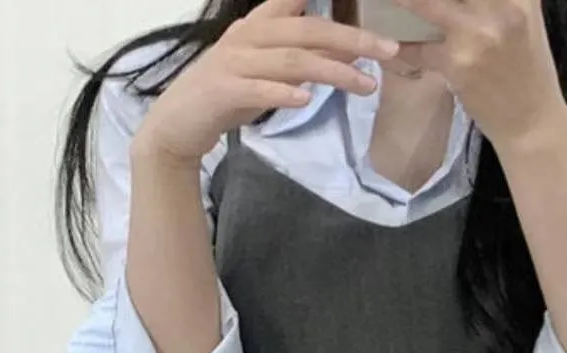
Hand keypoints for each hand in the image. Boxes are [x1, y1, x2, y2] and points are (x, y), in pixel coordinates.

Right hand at [135, 0, 400, 165]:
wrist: (177, 126)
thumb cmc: (227, 98)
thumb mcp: (270, 72)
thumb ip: (305, 58)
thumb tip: (350, 50)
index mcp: (260, 24)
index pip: (301, 4)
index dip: (335, 7)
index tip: (374, 20)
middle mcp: (248, 35)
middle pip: (309, 30)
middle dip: (353, 38)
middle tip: (389, 51)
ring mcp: (234, 62)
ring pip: (292, 60)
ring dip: (333, 71)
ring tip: (365, 85)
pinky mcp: (223, 91)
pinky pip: (259, 89)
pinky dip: (284, 93)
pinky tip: (307, 100)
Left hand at [389, 0, 566, 148]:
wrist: (531, 120)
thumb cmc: (526, 70)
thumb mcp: (523, 19)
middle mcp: (503, 4)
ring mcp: (479, 32)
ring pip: (427, 5)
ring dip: (403, 2)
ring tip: (386, 1)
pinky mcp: (458, 63)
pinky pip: (418, 49)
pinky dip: (404, 49)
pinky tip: (395, 46)